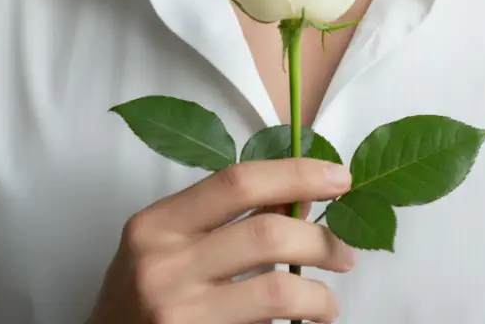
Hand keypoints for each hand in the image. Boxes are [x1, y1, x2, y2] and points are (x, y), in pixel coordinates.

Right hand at [87, 156, 355, 322]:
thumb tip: (294, 196)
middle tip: (345, 251)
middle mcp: (164, 266)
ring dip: (318, 295)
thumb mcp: (164, 245)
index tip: (339, 178)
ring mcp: (179, 316)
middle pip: (266, 234)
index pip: (238, 181)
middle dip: (320, 240)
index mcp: (157, 224)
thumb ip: (219, 218)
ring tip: (329, 303)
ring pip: (276, 291)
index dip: (296, 174)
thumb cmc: (139, 296)